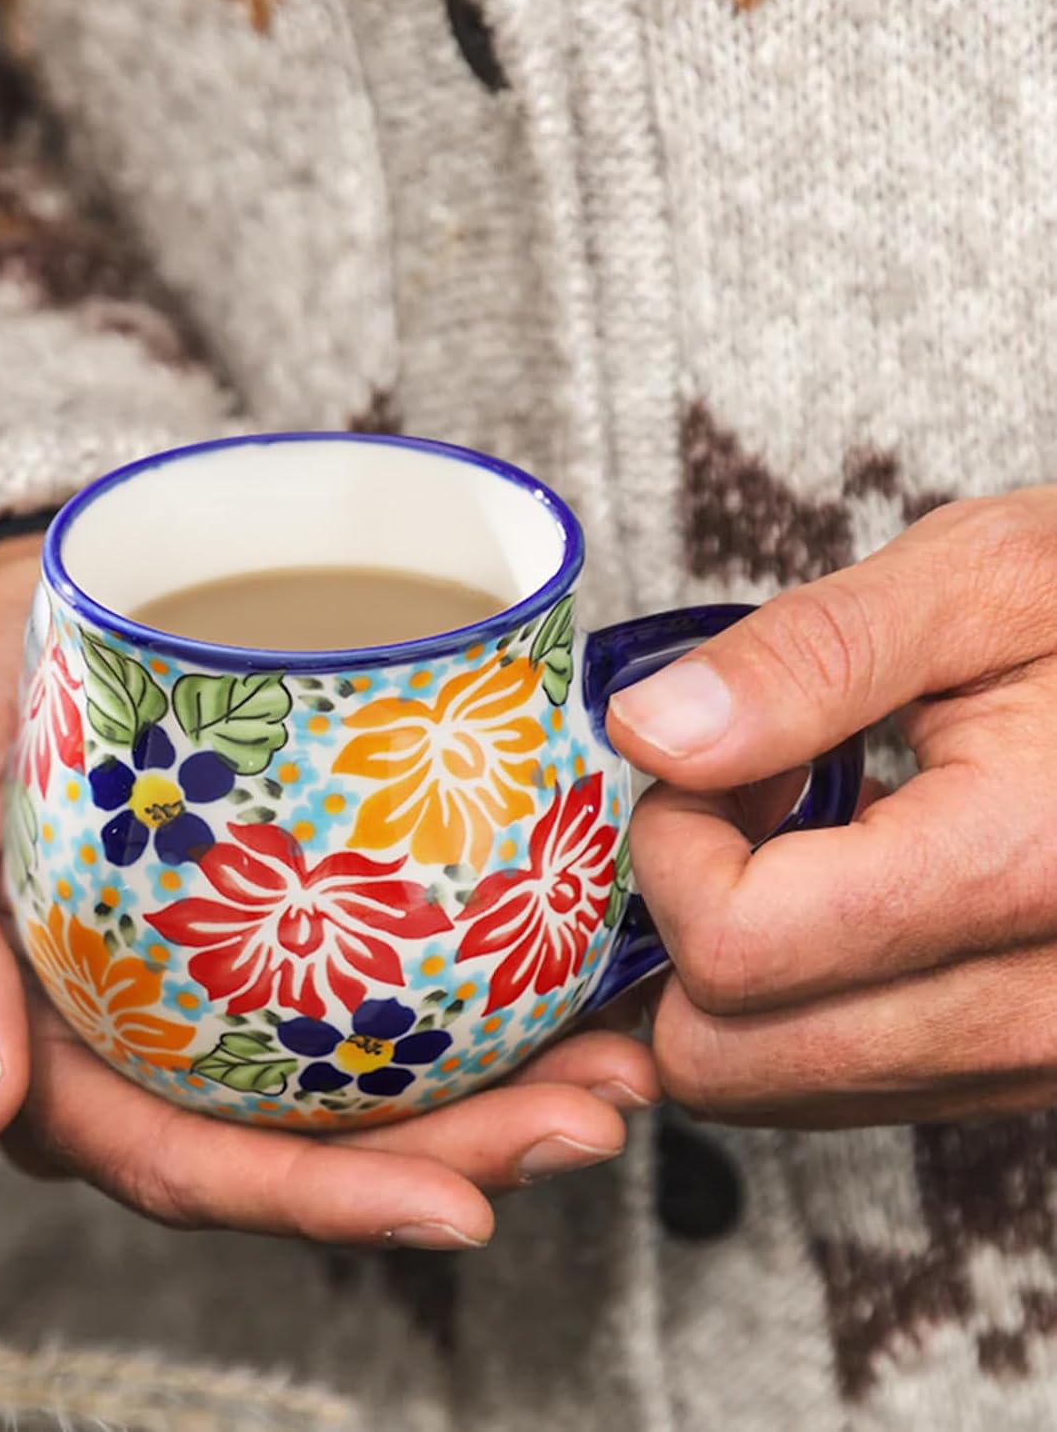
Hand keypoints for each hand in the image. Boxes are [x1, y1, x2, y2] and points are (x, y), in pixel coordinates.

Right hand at [0, 534, 658, 1249]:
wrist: (42, 597)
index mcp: (52, 1045)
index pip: (185, 1160)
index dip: (315, 1203)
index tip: (460, 1203)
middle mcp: (147, 1043)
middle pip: (304, 1146)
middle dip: (455, 1156)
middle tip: (595, 1119)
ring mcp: (220, 989)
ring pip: (361, 1087)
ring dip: (499, 1098)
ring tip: (622, 1071)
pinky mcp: (277, 926)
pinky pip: (380, 990)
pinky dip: (485, 1006)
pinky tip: (583, 990)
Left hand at [608, 489, 1056, 1126]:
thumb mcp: (982, 582)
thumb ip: (805, 659)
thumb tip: (651, 732)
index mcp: (1026, 867)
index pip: (735, 950)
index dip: (673, 849)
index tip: (708, 764)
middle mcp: (1045, 1012)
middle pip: (732, 1060)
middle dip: (682, 927)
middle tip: (737, 806)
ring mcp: (1042, 1061)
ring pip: (773, 1087)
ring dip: (735, 967)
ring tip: (803, 834)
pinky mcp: (1029, 1072)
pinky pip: (843, 1081)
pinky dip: (796, 999)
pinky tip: (845, 886)